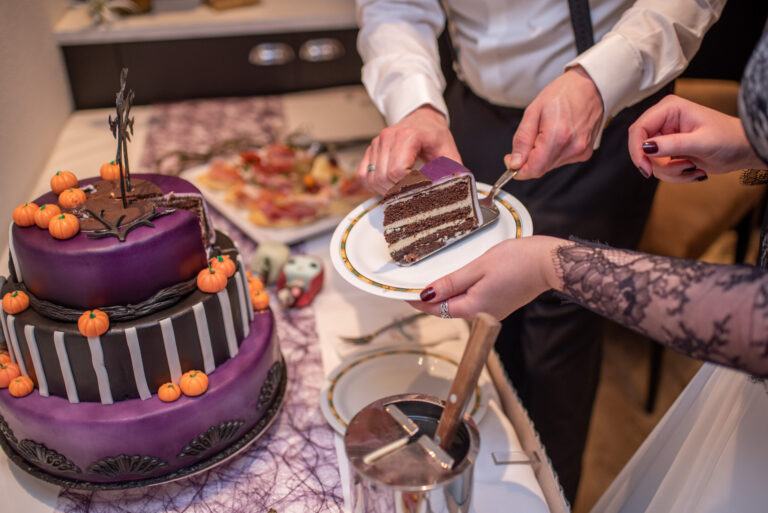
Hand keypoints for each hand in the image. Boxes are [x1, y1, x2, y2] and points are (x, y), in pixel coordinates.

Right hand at [356, 105, 460, 194]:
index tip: (420, 188)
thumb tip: (454, 191)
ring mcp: (377, 143)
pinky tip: (387, 187)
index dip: (408, 185)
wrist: (423, 119)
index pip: (398, 171)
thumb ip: (451, 172)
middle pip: (384, 177)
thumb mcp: (448, 152)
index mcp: (408, 136)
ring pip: (373, 179)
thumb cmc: (435, 135)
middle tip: (411, 194)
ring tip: (401, 191)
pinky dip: (373, 185)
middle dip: (397, 191)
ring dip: (385, 190)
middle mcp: (388, 137)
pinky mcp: (371, 150)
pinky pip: (363, 175)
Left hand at [408, 236, 564, 319]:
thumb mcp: (478, 267)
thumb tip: (427, 294)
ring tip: (432, 281)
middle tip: (413, 285)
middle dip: (430, 299)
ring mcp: (492, 311)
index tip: (403, 294)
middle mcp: (482, 315)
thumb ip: (451, 282)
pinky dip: (462, 293)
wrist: (550, 263)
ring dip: (446, 296)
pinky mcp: (500, 304)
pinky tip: (458, 281)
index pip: (435, 309)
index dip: (417, 301)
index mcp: (473, 307)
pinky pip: (473, 301)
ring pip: (460, 305)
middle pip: (447, 310)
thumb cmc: (518, 261)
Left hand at [503, 66, 603, 178]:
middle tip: (528, 139)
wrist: (590, 86)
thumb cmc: (563, 93)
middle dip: (528, 159)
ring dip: (541, 155)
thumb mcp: (533, 111)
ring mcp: (580, 151)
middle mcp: (572, 147)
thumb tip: (515, 162)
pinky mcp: (585, 153)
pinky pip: (560, 161)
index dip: (518, 169)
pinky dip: (552, 153)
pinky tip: (556, 136)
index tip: (511, 160)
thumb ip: (522, 139)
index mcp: (558, 136)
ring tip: (545, 132)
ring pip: (549, 166)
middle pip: (540, 169)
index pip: (533, 169)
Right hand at [628, 94, 762, 181]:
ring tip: (692, 167)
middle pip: (641, 147)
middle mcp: (664, 120)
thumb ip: (673, 144)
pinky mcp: (669, 150)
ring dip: (670, 171)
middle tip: (679, 168)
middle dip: (658, 163)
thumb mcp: (702, 142)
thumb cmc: (730, 139)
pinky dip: (674, 175)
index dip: (637, 150)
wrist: (743, 150)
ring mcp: (665, 136)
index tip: (646, 168)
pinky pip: (659, 167)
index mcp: (669, 109)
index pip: (639, 129)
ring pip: (650, 161)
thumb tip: (647, 147)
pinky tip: (692, 169)